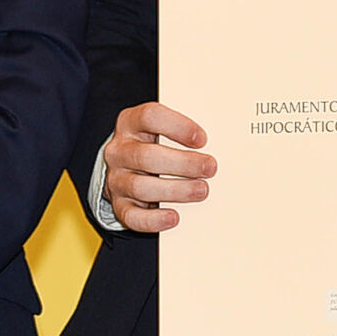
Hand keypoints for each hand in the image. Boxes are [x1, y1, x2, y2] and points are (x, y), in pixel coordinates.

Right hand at [102, 102, 214, 231]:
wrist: (126, 168)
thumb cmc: (154, 145)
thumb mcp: (162, 130)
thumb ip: (183, 134)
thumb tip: (220, 143)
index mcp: (131, 123)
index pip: (149, 116)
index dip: (177, 126)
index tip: (202, 139)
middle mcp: (119, 150)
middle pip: (146, 156)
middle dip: (183, 163)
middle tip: (210, 168)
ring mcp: (116, 179)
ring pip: (141, 187)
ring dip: (175, 190)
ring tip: (201, 190)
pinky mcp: (119, 205)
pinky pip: (132, 216)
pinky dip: (154, 219)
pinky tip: (174, 217)